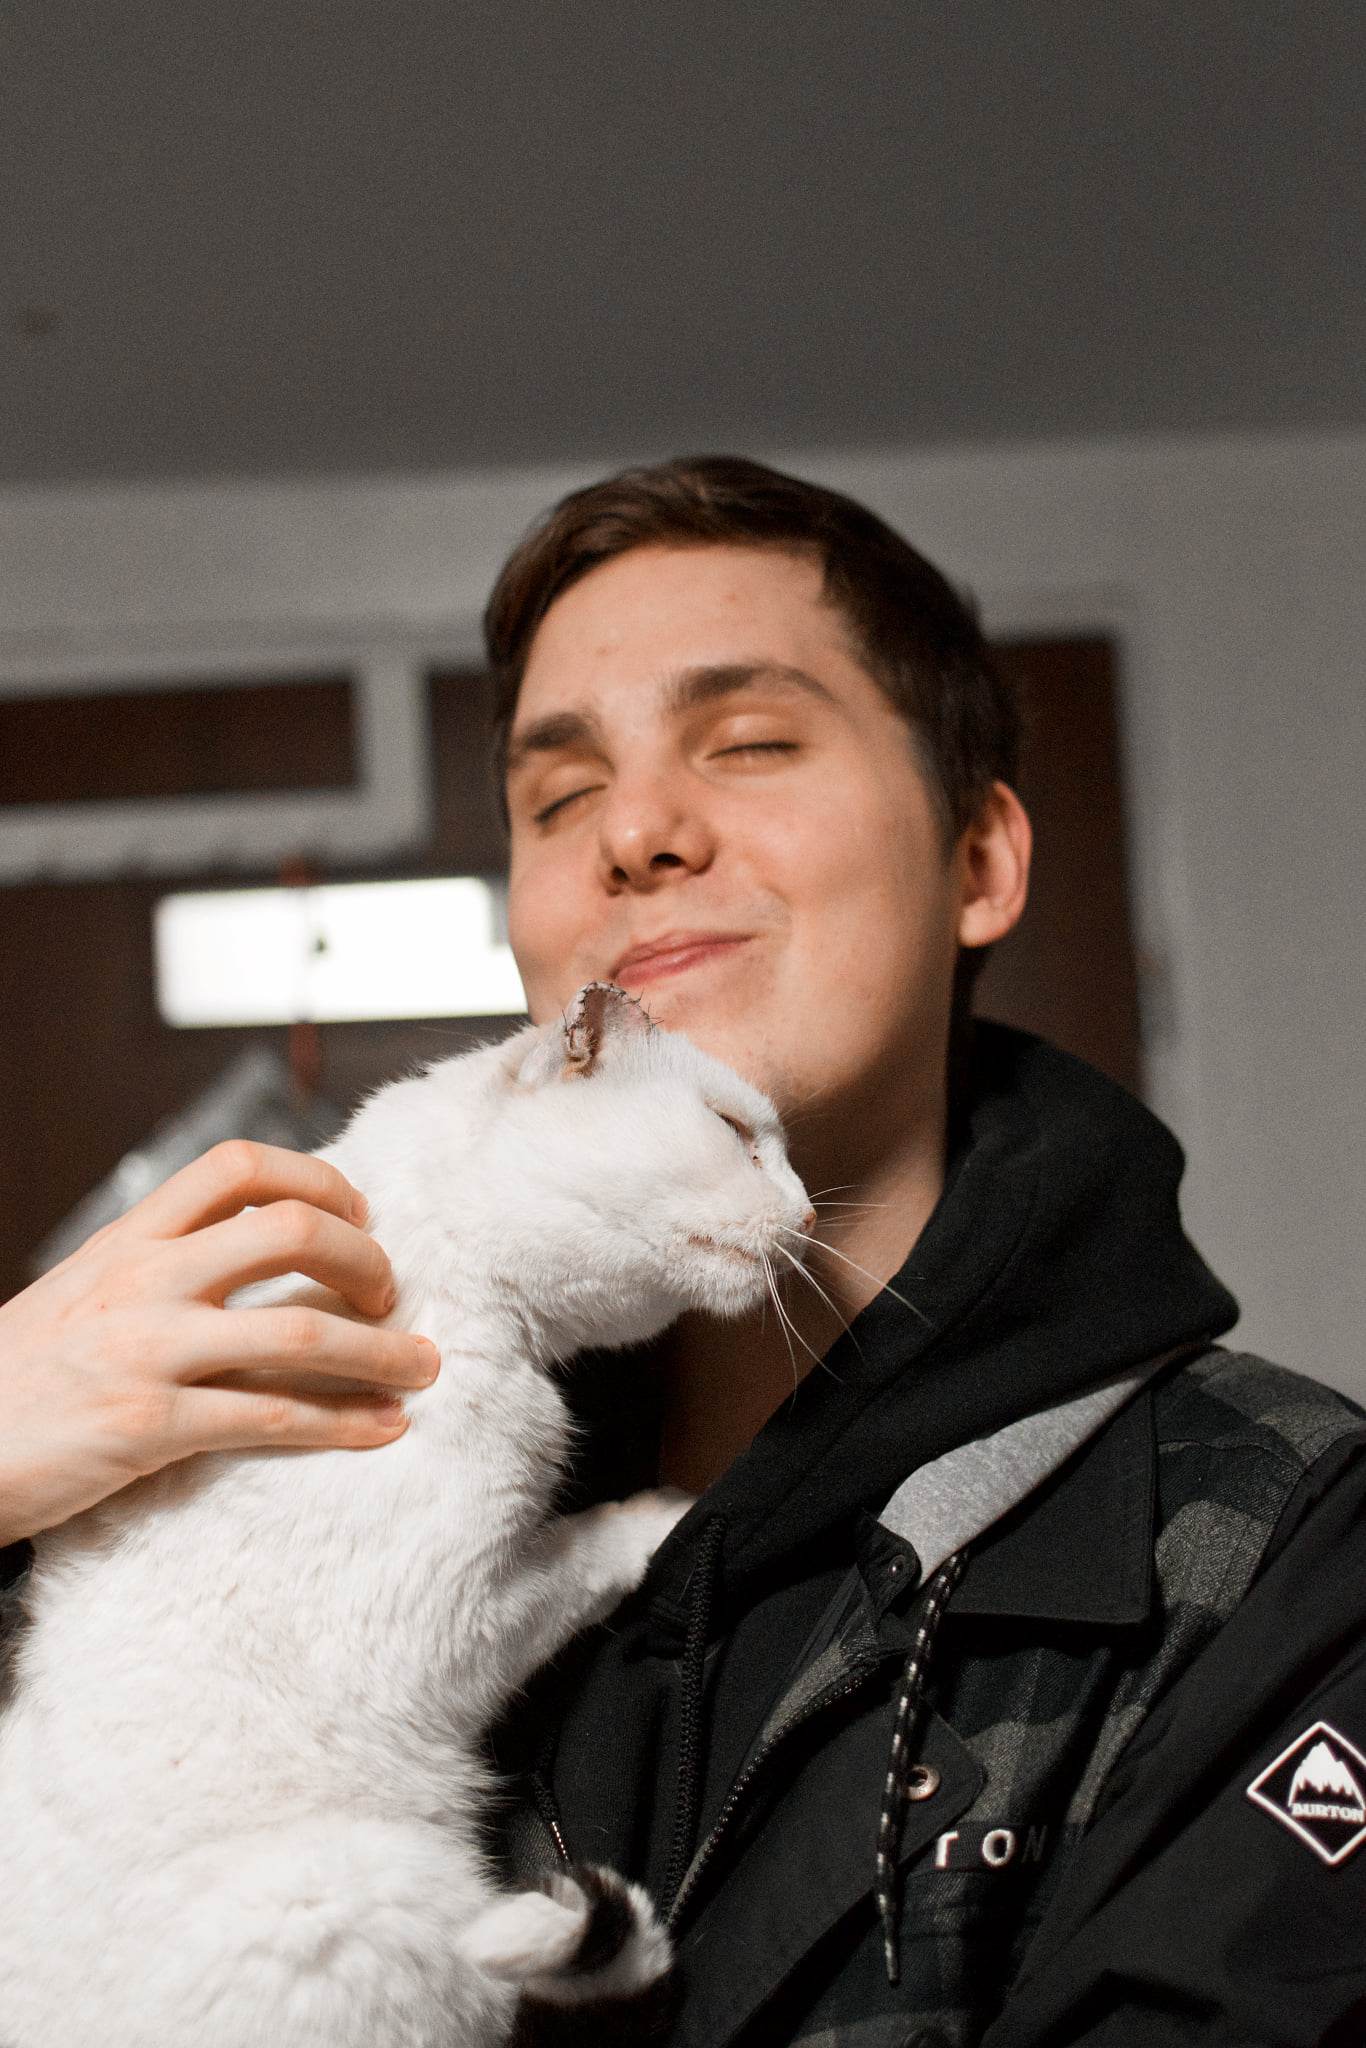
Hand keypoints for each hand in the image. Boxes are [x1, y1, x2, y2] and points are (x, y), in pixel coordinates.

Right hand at [0, 1141, 439, 1544]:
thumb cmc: (22, 1376)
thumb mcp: (83, 1290)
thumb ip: (159, 1264)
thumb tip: (253, 1251)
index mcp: (128, 1239)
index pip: (237, 1166)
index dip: (316, 1178)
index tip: (358, 1211)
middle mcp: (143, 1280)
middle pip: (291, 1230)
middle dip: (367, 1258)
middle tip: (393, 1293)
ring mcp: (148, 1350)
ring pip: (300, 1328)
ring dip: (382, 1349)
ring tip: (424, 1366)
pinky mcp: (149, 1426)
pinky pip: (272, 1415)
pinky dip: (343, 1421)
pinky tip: (382, 1428)